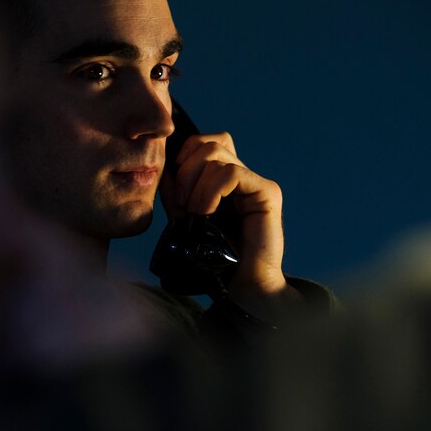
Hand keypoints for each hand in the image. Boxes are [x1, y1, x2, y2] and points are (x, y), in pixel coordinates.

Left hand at [160, 131, 303, 314]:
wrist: (241, 288)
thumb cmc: (214, 259)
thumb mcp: (185, 219)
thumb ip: (175, 194)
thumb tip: (164, 170)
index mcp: (224, 180)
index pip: (205, 142)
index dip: (185, 156)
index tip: (174, 190)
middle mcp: (243, 176)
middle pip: (210, 143)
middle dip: (186, 170)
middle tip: (181, 203)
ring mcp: (256, 182)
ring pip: (217, 154)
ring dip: (196, 184)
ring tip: (195, 212)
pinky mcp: (267, 193)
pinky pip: (232, 173)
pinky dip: (211, 191)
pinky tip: (206, 212)